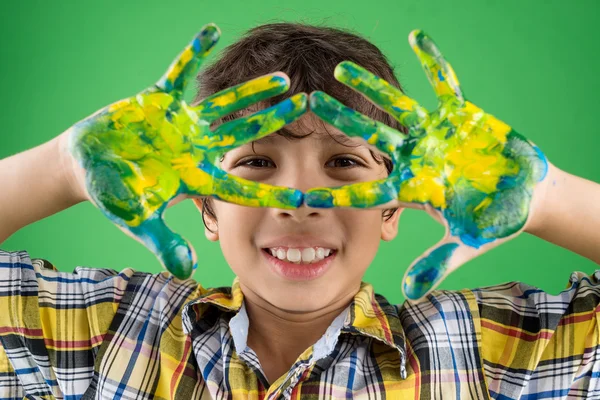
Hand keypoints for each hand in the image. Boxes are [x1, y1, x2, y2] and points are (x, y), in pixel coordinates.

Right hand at [67, 24, 306, 278]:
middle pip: (243, 134)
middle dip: (274, 123)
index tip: (303, 192)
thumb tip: (186, 270)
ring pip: (222, 105)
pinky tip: (212, 30)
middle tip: (307, 108)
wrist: (87, 167)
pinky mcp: (157, 100)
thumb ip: (164, 242)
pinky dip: (192, 53)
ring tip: (282, 77)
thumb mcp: (139, 221)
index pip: (240, 184)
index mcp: (197, 177)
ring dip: (250, 91)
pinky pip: (177, 72)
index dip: (270, 189)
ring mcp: (181, 123)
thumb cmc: (115, 196)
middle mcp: (197, 148)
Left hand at [306, 30, 548, 299]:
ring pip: (398, 108)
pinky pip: (447, 84)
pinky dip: (436, 62)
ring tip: (341, 70)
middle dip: (341, 122)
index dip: (338, 192)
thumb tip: (409, 292)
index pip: (369, 190)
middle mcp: (417, 156)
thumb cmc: (496, 220)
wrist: (525, 195)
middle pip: (371, 137)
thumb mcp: (467, 243)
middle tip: (306, 106)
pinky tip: (418, 37)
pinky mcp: (462, 115)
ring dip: (372, 89)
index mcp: (414, 187)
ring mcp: (436, 134)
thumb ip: (436, 262)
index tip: (303, 191)